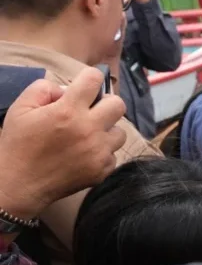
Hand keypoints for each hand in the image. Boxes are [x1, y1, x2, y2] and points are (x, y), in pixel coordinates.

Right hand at [0, 69, 125, 218]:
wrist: (18, 185)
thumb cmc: (17, 145)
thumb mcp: (20, 109)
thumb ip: (44, 89)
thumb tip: (66, 89)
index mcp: (68, 111)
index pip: (94, 79)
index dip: (89, 79)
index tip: (84, 85)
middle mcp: (89, 129)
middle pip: (118, 104)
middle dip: (105, 104)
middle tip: (90, 111)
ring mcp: (99, 151)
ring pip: (120, 131)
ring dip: (106, 130)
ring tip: (87, 136)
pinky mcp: (102, 170)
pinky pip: (113, 154)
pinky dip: (102, 153)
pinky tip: (84, 154)